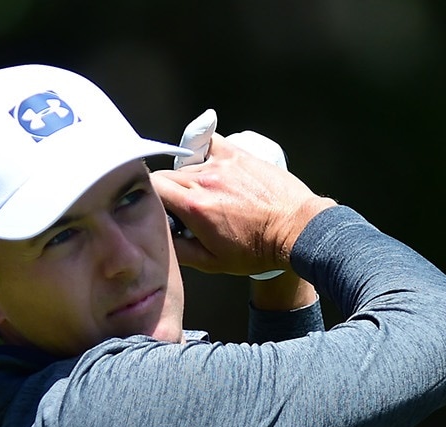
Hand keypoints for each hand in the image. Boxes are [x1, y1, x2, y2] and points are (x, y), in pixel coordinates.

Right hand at [154, 133, 336, 275]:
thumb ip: (178, 250)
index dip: (150, 199)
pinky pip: (209, 144)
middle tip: (183, 209)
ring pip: (187, 164)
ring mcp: (221, 163)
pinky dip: (204, 153)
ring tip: (207, 195)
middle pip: (165, 174)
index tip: (160, 211)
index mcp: (194, 207)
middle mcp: (204, 180)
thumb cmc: (257, 249)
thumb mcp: (212, 263)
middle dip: (166, 191)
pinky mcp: (238, 154)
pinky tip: (212, 168)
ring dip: (188, 177)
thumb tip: (158, 236)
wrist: (295, 229)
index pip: (152, 187)